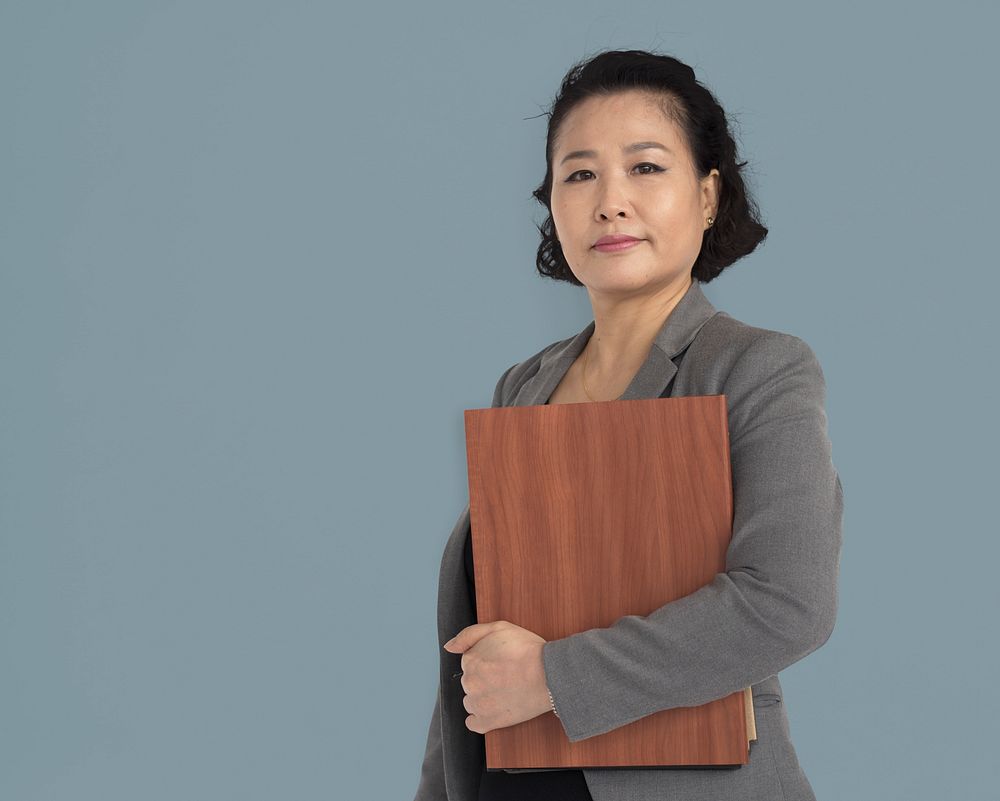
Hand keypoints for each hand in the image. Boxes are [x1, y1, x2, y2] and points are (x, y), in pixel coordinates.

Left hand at [443, 620, 553, 734]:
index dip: (486, 661)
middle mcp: (469, 682)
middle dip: (484, 679)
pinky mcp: (488, 721)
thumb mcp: (499, 628)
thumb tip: (449, 646)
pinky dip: (480, 719)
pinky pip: (473, 723)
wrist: (548, 674)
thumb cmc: (527, 649)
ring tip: (504, 692)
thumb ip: (469, 634)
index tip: (501, 662)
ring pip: (471, 702)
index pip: (470, 662)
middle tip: (506, 676)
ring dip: (483, 698)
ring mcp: (477, 703)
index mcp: (469, 660)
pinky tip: (494, 710)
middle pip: (471, 682)